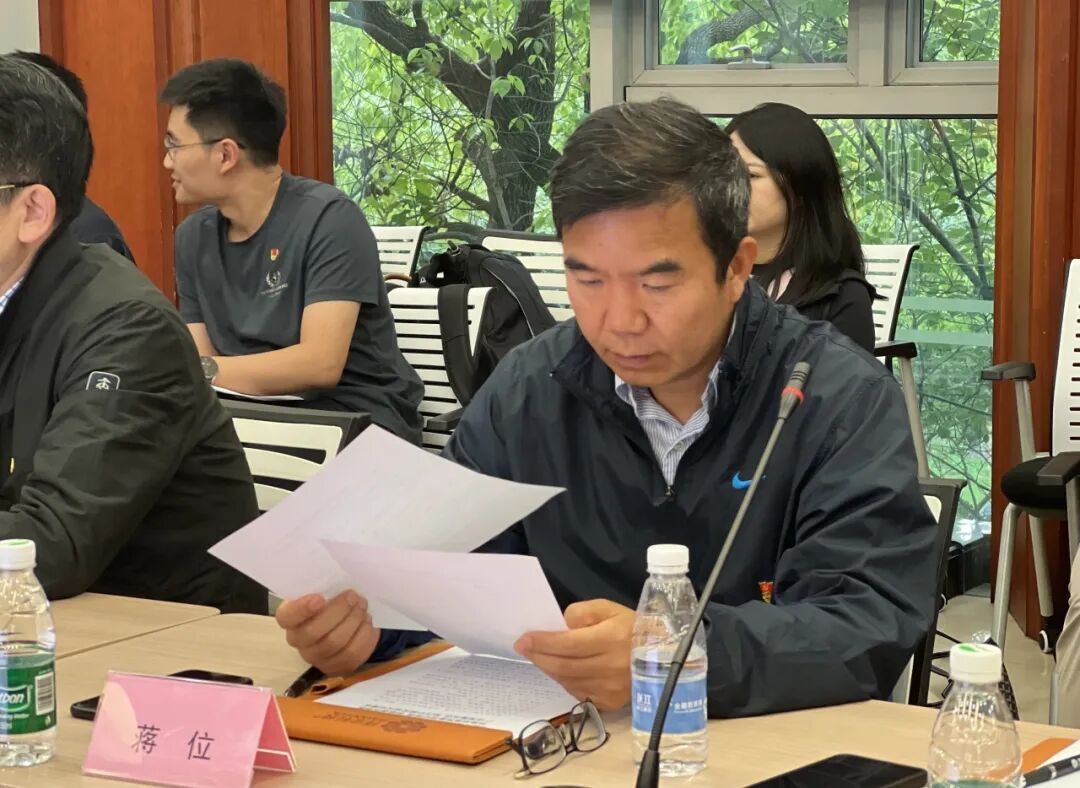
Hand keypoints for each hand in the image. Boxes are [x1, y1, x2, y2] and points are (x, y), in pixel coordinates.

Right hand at [275, 590, 380, 675]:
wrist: (342, 625)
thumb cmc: (329, 604)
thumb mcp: (323, 593)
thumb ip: (324, 588)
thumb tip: (340, 579)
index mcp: (290, 619)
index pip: (287, 617)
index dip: (301, 609)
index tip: (320, 598)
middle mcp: (299, 641)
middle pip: (314, 632)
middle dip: (339, 611)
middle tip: (353, 596)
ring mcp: (317, 658)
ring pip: (336, 643)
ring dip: (354, 620)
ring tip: (362, 606)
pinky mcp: (338, 666)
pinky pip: (353, 653)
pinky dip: (363, 634)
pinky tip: (366, 621)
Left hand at [514, 599, 634, 710]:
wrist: (664, 656)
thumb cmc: (634, 628)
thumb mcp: (610, 608)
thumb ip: (582, 612)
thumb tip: (560, 626)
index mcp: (612, 639)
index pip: (568, 644)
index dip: (543, 642)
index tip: (523, 639)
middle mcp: (610, 667)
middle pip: (564, 665)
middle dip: (539, 656)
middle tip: (523, 647)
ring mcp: (610, 689)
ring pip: (568, 681)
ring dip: (549, 668)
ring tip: (539, 656)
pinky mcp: (610, 703)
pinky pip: (578, 692)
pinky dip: (565, 680)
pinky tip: (560, 669)